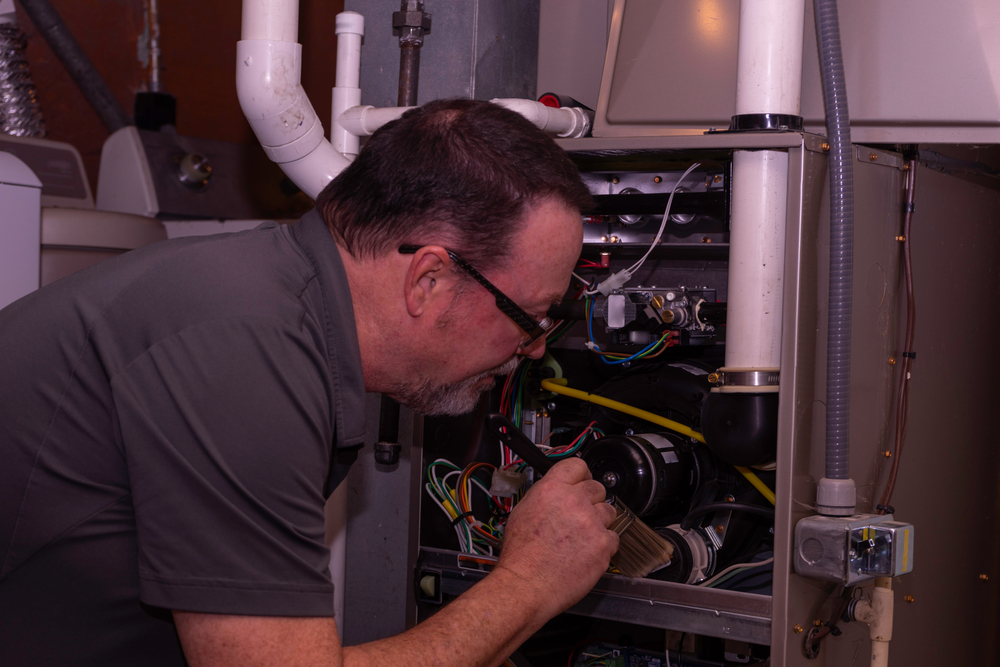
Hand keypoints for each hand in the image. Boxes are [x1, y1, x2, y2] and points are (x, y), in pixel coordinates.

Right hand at [494, 457, 618, 620]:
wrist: (526, 585)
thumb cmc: (521, 555)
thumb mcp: (522, 511)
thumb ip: (546, 495)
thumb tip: (559, 490)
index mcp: (552, 489)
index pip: (578, 465)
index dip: (580, 475)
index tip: (581, 481)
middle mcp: (574, 501)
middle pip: (597, 488)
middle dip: (590, 500)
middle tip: (580, 516)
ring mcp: (592, 523)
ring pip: (609, 511)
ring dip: (599, 521)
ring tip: (583, 537)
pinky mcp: (604, 545)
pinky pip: (614, 537)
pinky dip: (604, 544)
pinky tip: (587, 552)